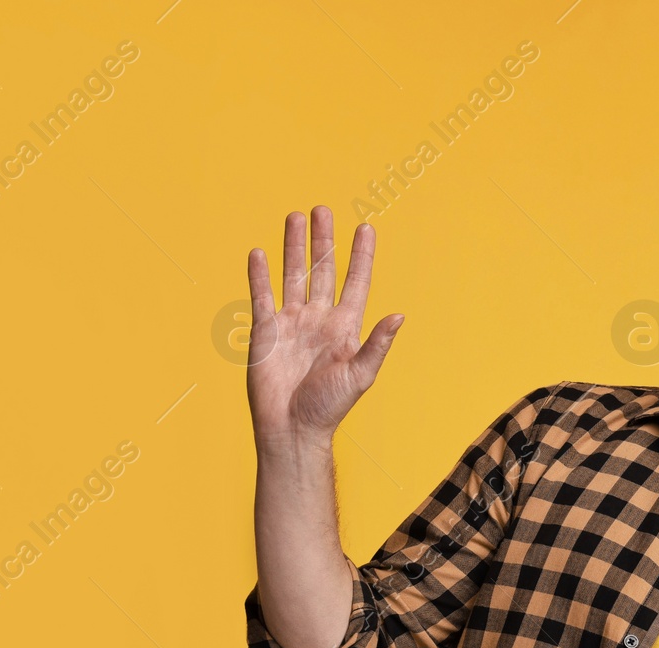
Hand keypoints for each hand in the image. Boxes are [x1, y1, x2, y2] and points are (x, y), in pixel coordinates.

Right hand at [245, 205, 405, 443]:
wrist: (292, 428)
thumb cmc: (329, 407)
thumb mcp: (360, 375)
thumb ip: (377, 343)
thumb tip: (400, 315)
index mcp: (345, 327)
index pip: (355, 282)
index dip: (360, 256)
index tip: (365, 228)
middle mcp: (318, 319)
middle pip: (322, 270)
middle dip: (323, 240)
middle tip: (322, 209)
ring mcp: (291, 323)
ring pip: (292, 274)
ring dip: (294, 247)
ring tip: (294, 217)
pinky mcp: (265, 331)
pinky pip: (262, 296)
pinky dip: (259, 275)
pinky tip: (258, 252)